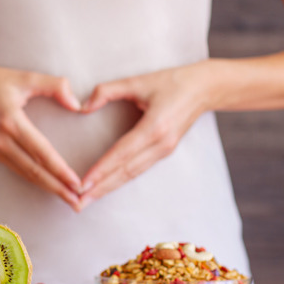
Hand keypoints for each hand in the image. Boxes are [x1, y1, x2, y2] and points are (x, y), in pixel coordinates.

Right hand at [0, 60, 83, 209]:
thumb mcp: (23, 77)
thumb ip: (55, 86)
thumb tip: (77, 105)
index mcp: (11, 121)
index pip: (41, 152)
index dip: (60, 171)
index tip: (77, 183)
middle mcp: (1, 140)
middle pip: (34, 171)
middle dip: (58, 188)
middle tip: (78, 202)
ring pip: (25, 174)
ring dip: (47, 188)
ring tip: (67, 198)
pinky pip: (16, 169)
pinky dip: (33, 180)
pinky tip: (46, 185)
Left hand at [78, 63, 213, 208]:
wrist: (205, 88)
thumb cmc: (172, 82)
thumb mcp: (138, 80)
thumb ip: (107, 91)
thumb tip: (83, 107)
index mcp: (154, 127)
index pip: (122, 154)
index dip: (101, 170)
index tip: (82, 183)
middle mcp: (160, 144)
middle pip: (125, 172)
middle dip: (100, 189)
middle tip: (78, 203)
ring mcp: (164, 151)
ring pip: (131, 175)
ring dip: (108, 189)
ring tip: (87, 200)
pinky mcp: (164, 152)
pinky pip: (138, 170)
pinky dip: (120, 181)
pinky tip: (106, 188)